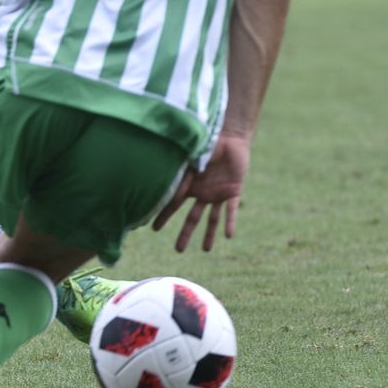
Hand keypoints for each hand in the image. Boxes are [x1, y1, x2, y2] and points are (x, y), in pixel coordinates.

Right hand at [152, 134, 250, 251]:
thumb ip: (183, 173)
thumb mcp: (191, 158)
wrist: (231, 137)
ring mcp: (218, 194)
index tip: (153, 228)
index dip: (163, 215)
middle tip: (178, 250)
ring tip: (206, 250)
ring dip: (209, 234)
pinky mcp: (234, 191)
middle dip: (185, 233)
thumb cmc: (208, 142)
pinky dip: (230, 222)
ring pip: (211, 218)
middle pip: (192, 217)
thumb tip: (169, 187)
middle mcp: (202, 193)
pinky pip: (231, 210)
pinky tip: (228, 236)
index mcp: (189, 185)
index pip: (174, 203)